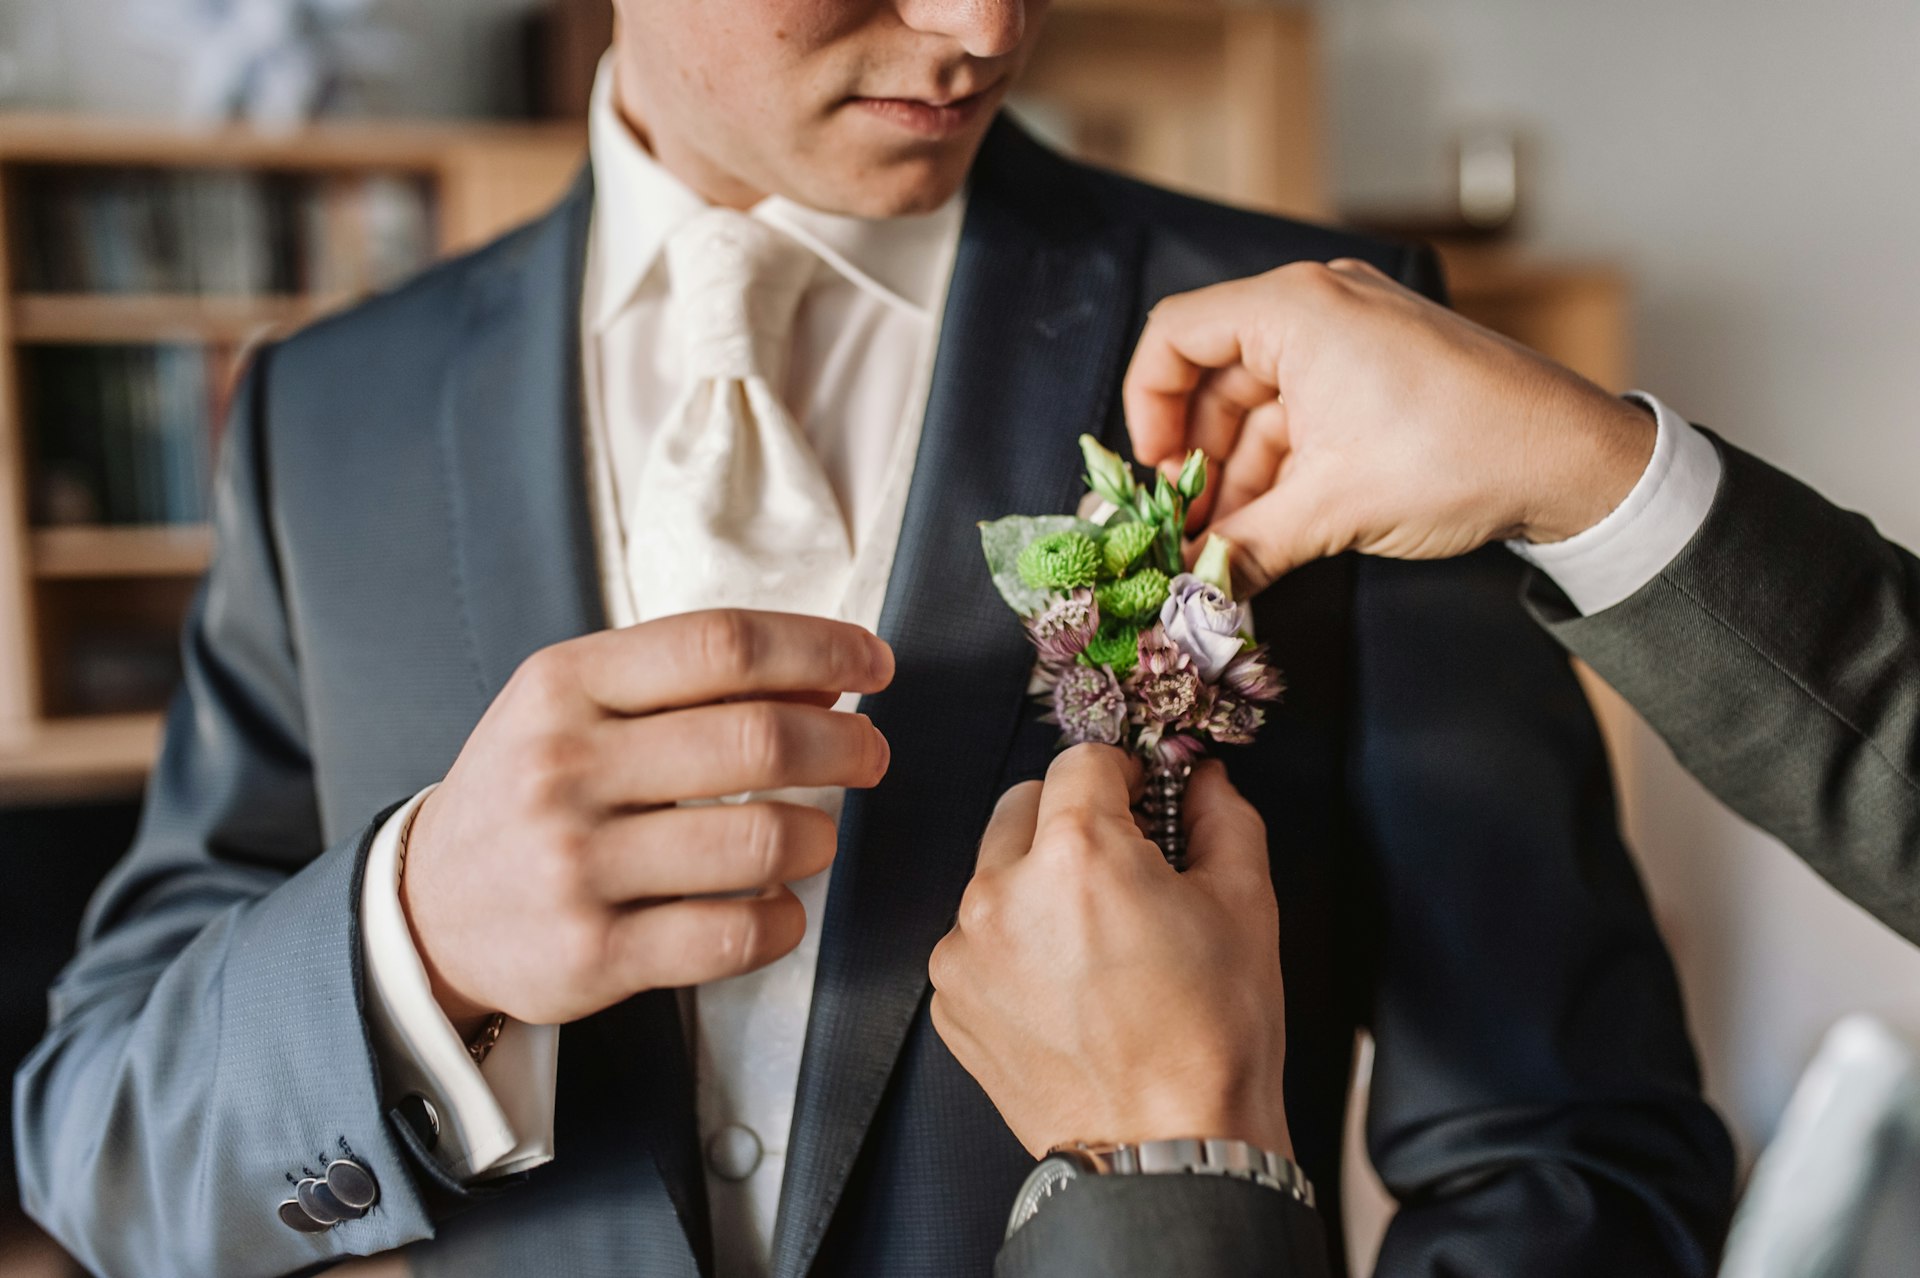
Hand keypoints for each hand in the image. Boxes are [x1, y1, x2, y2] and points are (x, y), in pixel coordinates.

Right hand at [403, 610, 893, 1030]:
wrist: (425, 909)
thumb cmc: (531, 791)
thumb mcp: (581, 707)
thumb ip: (692, 684)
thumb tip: (828, 674)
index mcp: (565, 685)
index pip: (721, 645)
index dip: (819, 647)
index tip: (874, 664)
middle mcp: (564, 767)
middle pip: (757, 739)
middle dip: (845, 744)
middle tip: (871, 756)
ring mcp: (575, 866)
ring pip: (759, 843)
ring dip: (818, 838)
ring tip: (815, 837)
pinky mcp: (592, 955)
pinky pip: (732, 935)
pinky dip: (782, 921)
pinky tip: (779, 907)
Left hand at [929, 745, 1290, 1158]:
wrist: (1169, 1148)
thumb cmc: (1212, 1036)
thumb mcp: (1245, 905)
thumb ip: (1222, 816)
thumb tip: (1204, 781)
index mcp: (1077, 853)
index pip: (1081, 761)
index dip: (1122, 772)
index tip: (1140, 797)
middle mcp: (1003, 891)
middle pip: (1024, 805)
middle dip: (1071, 818)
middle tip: (1121, 865)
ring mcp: (966, 949)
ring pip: (995, 873)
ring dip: (1038, 884)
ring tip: (1095, 942)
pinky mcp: (950, 999)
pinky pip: (977, 940)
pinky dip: (1014, 946)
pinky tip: (1067, 988)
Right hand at [1124, 258, 1657, 592]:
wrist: (1572, 461)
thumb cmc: (1455, 455)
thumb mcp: (1333, 508)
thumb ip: (1246, 549)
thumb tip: (1192, 593)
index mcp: (1296, 309)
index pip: (1176, 334)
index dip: (1147, 405)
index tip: (1154, 473)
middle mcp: (1319, 307)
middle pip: (1215, 375)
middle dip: (1197, 457)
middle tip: (1185, 527)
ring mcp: (1353, 338)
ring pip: (1259, 405)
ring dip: (1239, 475)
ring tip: (1226, 545)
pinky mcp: (1379, 374)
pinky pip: (1304, 415)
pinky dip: (1282, 468)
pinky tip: (1269, 529)